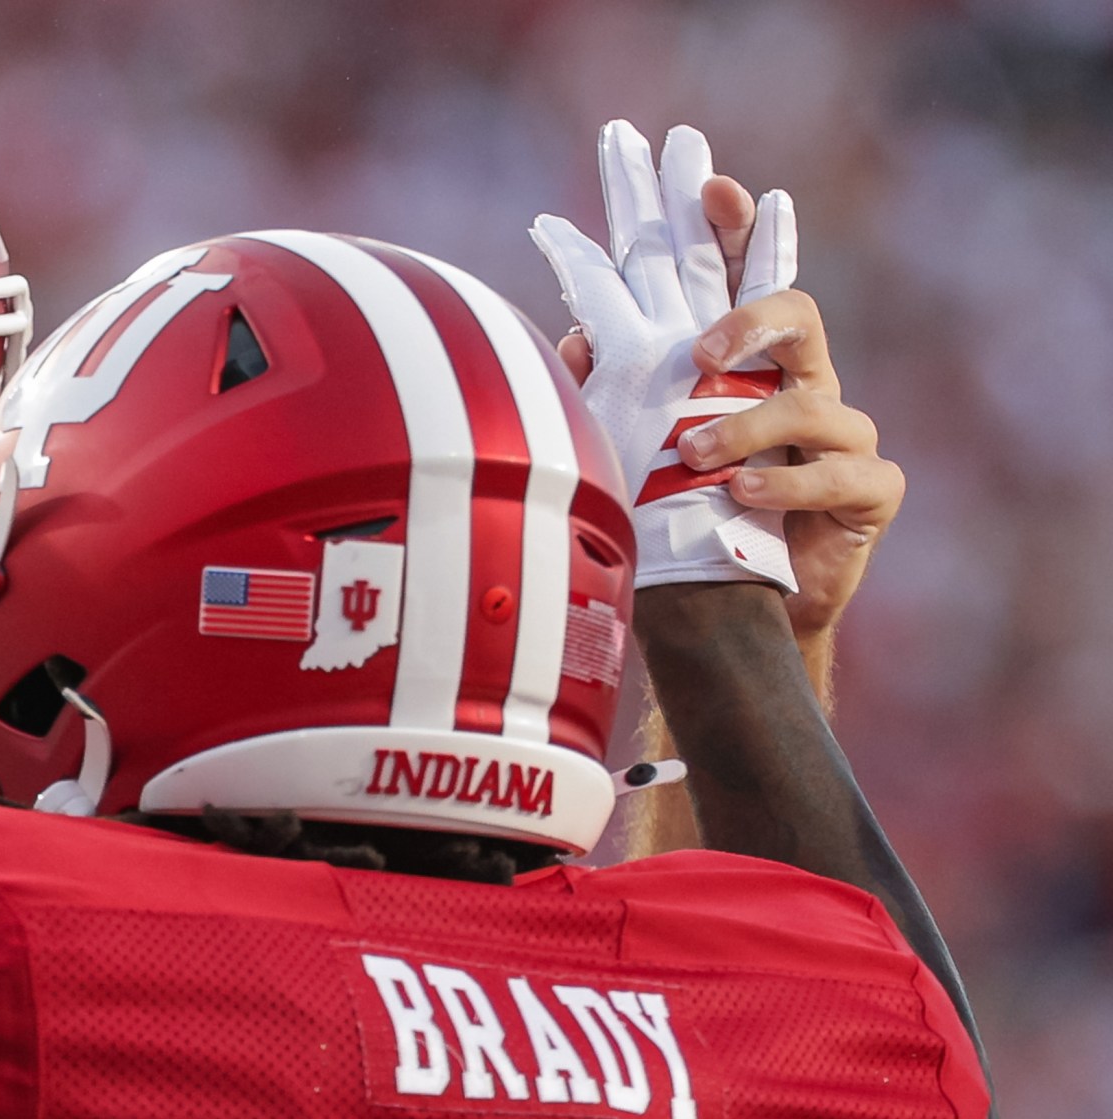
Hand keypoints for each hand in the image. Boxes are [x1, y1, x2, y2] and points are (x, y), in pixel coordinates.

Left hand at [532, 121, 798, 591]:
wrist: (737, 612)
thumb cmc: (685, 517)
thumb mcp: (635, 448)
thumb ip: (607, 388)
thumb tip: (572, 333)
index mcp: (743, 363)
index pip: (737, 278)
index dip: (731, 227)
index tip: (709, 183)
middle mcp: (799, 382)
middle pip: (794, 310)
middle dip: (755, 310)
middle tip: (702, 344)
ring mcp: (841, 432)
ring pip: (808, 401)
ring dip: (746, 427)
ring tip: (690, 457)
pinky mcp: (870, 488)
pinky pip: (840, 472)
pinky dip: (787, 484)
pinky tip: (742, 493)